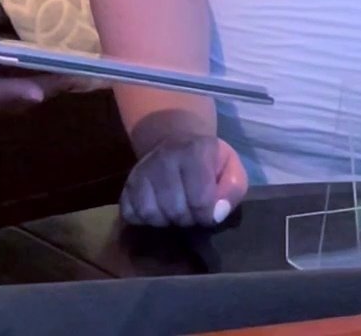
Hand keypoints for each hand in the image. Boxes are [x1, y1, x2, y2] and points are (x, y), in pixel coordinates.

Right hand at [120, 134, 247, 227]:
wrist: (176, 140)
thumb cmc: (208, 160)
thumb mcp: (231, 167)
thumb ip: (232, 190)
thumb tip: (216, 214)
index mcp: (194, 152)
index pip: (200, 201)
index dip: (207, 215)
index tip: (209, 213)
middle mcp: (164, 158)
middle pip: (175, 211)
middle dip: (188, 219)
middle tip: (191, 211)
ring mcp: (141, 170)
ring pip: (151, 214)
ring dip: (166, 221)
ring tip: (175, 210)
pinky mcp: (127, 182)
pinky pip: (131, 213)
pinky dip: (144, 220)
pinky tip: (157, 209)